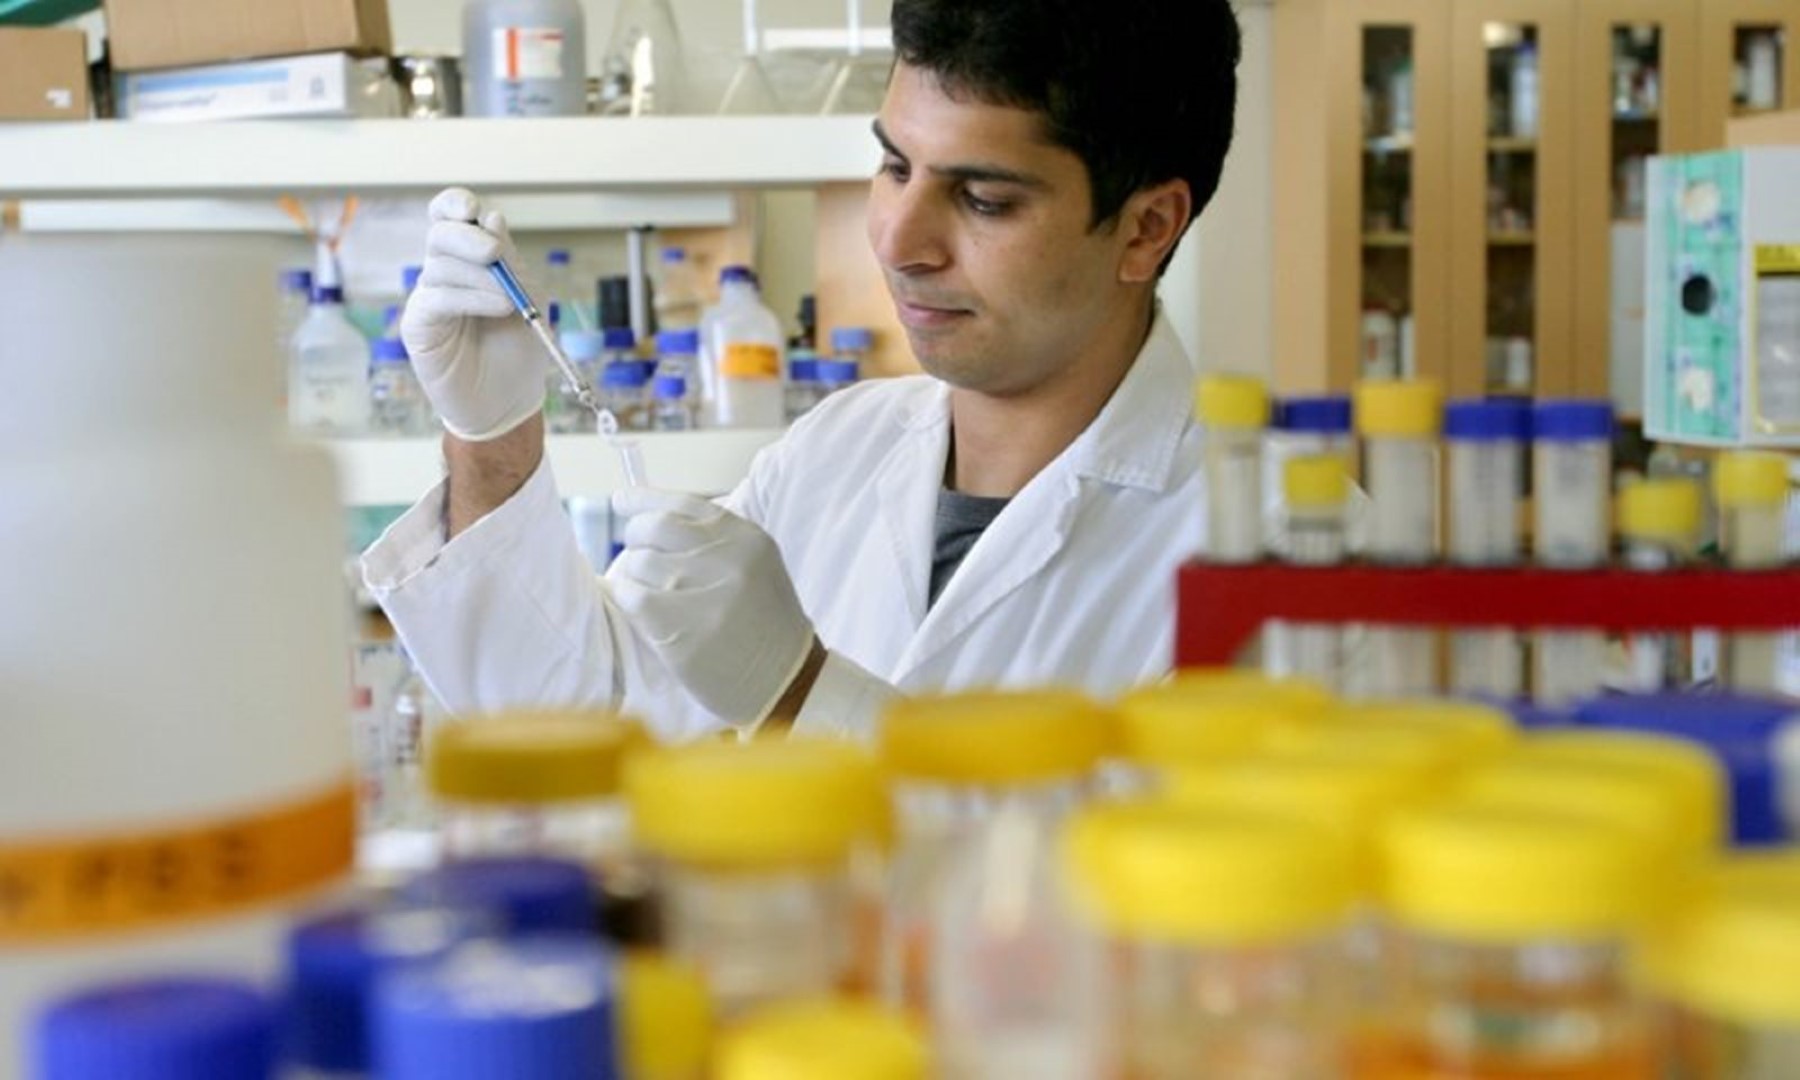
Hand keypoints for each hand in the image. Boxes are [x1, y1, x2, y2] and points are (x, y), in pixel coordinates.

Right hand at [401, 188, 547, 441]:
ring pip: (440, 266)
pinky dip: (470, 298)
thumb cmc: (519, 348)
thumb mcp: (528, 297)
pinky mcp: (418, 326)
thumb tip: (491, 217)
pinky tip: (498, 308)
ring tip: (510, 301)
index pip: (448, 216)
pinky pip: (436, 299)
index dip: (454, 204)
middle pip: (439, 233)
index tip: (471, 208)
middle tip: (494, 254)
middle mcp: (443, 272)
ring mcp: (428, 298)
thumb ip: (510, 260)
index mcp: (469, 258)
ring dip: (480, 278)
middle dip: (468, 237)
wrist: (510, 398)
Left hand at [608, 489, 815, 725]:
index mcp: (746, 538)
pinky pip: (633, 598)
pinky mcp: (682, 631)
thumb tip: (649, 516)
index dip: (645, 499)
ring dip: (633, 575)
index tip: (622, 501)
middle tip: (635, 552)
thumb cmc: (761, 622)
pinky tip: (644, 611)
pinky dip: (628, 599)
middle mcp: (728, 560)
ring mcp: (705, 596)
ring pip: (638, 562)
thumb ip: (711, 540)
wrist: (784, 680)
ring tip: (649, 591)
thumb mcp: (753, 565)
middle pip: (654, 527)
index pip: (682, 504)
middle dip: (635, 537)